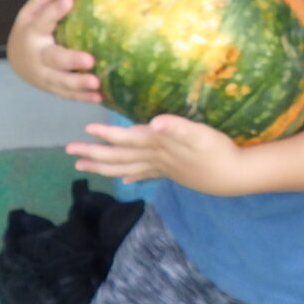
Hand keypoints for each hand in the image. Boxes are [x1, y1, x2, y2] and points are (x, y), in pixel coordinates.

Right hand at [6, 0, 101, 102]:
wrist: (17, 62)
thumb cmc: (29, 33)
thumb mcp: (28, 15)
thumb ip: (39, 1)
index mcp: (32, 34)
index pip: (42, 20)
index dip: (54, 11)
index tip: (69, 0)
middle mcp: (37, 56)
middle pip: (53, 59)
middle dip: (71, 60)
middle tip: (90, 60)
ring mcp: (44, 75)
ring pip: (61, 81)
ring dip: (78, 84)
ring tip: (97, 83)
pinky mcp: (52, 88)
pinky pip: (67, 94)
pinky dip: (82, 98)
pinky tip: (100, 97)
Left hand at [67, 114, 252, 194]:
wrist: (234, 175)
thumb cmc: (218, 151)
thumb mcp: (201, 135)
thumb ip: (177, 127)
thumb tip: (155, 123)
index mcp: (158, 146)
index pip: (126, 140)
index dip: (106, 135)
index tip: (86, 129)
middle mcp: (155, 158)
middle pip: (118, 158)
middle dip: (93, 154)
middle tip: (69, 151)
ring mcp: (162, 168)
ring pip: (126, 168)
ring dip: (103, 167)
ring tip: (83, 166)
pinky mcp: (172, 172)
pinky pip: (146, 175)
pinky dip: (132, 176)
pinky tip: (125, 179)